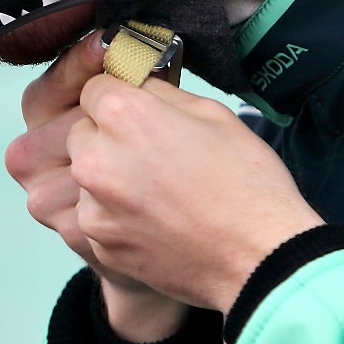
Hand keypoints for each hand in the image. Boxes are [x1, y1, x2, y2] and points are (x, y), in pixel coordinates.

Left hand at [68, 75, 323, 313]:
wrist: (260, 259)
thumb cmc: (246, 183)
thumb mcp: (212, 113)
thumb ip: (161, 93)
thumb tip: (139, 85)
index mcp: (122, 116)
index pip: (93, 88)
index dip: (119, 96)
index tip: (139, 110)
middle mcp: (96, 159)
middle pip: (84, 132)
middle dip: (109, 136)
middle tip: (154, 154)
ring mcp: (94, 207)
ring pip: (88, 177)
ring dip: (112, 178)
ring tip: (160, 192)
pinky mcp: (99, 244)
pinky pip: (98, 216)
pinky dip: (118, 216)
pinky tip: (158, 221)